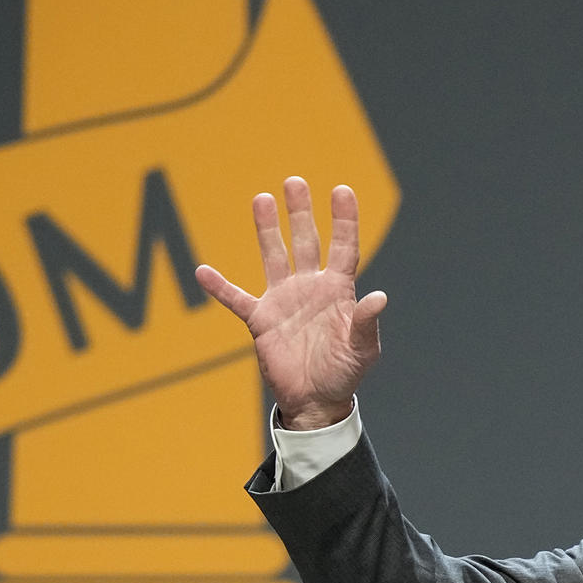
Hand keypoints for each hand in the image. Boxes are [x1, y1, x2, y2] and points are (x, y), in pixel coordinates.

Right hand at [195, 177, 386, 430]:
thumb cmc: (344, 373)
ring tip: (262, 199)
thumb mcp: (362, 350)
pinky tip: (203, 271)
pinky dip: (220, 288)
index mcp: (337, 291)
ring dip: (267, 230)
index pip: (343, 247)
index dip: (344, 220)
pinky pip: (236, 300)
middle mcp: (310, 287)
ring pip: (274, 256)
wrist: (317, 400)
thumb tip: (379, 297)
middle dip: (300, 212)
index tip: (342, 190)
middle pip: (306, 241)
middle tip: (295, 182)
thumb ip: (366, 322)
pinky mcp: (261, 320)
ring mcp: (284, 300)